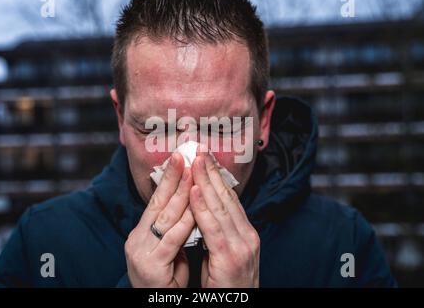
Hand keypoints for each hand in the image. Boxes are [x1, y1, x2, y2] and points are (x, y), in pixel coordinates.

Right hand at [124, 152, 194, 286]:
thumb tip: (191, 205)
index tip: (182, 158)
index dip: (170, 178)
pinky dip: (184, 221)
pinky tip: (195, 207)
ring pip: (165, 216)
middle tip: (184, 154)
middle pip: (158, 202)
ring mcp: (141, 251)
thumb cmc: (164, 279)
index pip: (158, 200)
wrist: (153, 304)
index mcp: (142, 232)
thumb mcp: (168, 250)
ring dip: (181, 192)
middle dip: (173, 176)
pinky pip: (171, 239)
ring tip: (191, 171)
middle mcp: (137, 238)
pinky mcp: (151, 265)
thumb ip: (175, 229)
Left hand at [190, 152, 259, 287]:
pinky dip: (203, 207)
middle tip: (200, 149)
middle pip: (227, 197)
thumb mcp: (226, 253)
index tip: (206, 158)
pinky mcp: (230, 258)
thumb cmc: (228, 284)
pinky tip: (195, 191)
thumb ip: (219, 232)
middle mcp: (247, 235)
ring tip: (194, 161)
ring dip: (206, 181)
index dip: (217, 177)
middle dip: (211, 172)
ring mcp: (242, 245)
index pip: (230, 198)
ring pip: (221, 206)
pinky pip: (214, 227)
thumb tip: (204, 210)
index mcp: (246, 232)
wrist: (239, 306)